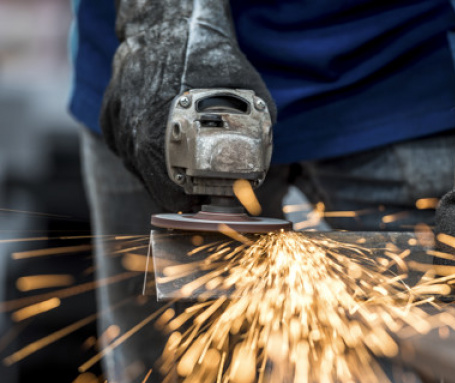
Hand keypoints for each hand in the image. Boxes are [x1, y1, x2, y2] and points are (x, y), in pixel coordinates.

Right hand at [100, 0, 274, 212]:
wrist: (167, 22)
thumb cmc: (205, 55)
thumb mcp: (246, 95)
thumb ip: (255, 135)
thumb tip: (260, 164)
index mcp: (157, 144)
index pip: (171, 196)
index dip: (191, 200)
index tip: (203, 197)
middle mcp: (130, 141)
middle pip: (155, 186)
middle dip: (178, 184)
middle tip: (197, 176)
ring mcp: (115, 128)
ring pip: (139, 169)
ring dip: (161, 166)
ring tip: (180, 149)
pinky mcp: (107, 117)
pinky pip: (126, 148)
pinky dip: (144, 148)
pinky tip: (160, 132)